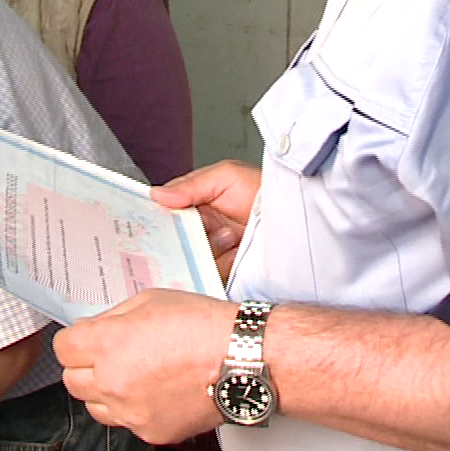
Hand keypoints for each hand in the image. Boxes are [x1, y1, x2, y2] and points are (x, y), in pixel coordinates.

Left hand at [55, 289, 236, 443]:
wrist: (242, 359)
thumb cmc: (202, 325)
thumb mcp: (149, 301)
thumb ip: (112, 318)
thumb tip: (92, 330)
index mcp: (108, 344)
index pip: (62, 349)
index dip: (74, 341)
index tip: (86, 339)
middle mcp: (113, 382)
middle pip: (71, 381)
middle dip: (84, 366)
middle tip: (108, 356)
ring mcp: (131, 412)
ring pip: (94, 407)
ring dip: (104, 392)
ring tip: (133, 375)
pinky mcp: (151, 432)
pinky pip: (126, 422)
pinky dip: (134, 409)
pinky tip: (156, 392)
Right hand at [154, 160, 260, 277]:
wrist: (296, 219)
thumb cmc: (264, 193)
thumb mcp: (226, 177)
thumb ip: (190, 185)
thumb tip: (157, 194)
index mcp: (196, 205)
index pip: (167, 213)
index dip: (158, 216)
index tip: (153, 218)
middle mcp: (201, 229)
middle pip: (173, 238)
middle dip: (178, 236)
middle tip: (193, 228)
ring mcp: (212, 251)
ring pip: (189, 256)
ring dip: (205, 248)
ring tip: (229, 235)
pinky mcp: (224, 271)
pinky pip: (206, 273)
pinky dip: (215, 265)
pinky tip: (232, 251)